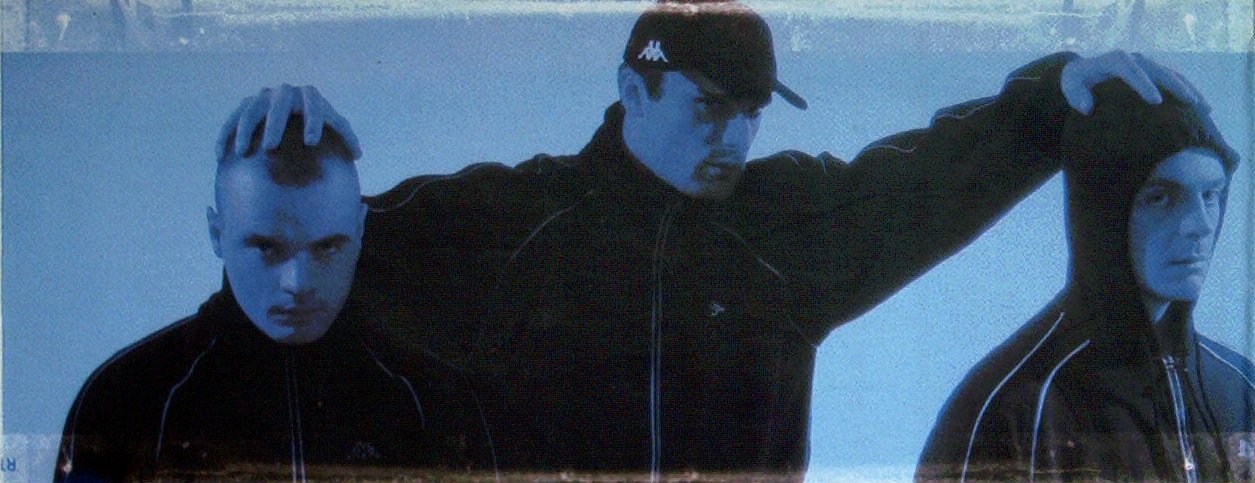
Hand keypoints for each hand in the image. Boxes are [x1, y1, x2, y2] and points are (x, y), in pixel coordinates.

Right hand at [215, 84, 361, 159]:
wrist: (296, 112)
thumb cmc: (319, 124)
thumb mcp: (335, 127)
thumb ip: (346, 137)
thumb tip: (357, 154)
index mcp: (309, 96)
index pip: (313, 103)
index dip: (313, 120)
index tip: (312, 142)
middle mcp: (284, 92)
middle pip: (279, 104)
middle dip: (274, 124)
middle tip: (271, 147)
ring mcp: (262, 97)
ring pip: (250, 110)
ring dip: (245, 130)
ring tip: (242, 152)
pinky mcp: (245, 106)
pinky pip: (232, 119)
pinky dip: (225, 135)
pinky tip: (220, 156)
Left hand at [1061, 50, 1207, 114]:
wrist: (1084, 73)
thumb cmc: (1076, 81)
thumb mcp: (1070, 84)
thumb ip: (1075, 95)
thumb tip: (1087, 107)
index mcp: (1115, 60)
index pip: (1130, 69)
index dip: (1144, 84)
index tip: (1155, 101)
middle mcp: (1135, 59)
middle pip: (1158, 70)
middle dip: (1176, 86)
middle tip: (1190, 103)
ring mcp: (1147, 65)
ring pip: (1172, 75)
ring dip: (1189, 90)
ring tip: (1203, 108)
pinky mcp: (1154, 74)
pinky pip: (1174, 81)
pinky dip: (1188, 92)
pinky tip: (1201, 107)